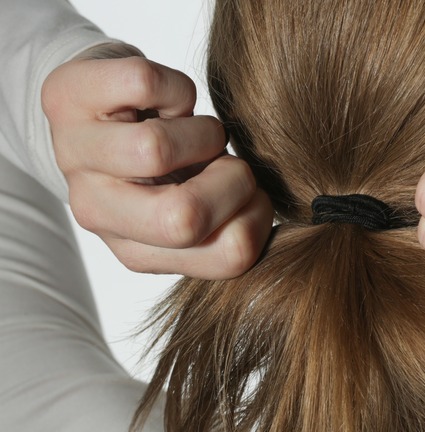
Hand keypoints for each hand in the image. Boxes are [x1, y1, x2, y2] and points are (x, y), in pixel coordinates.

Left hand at [42, 44, 272, 278]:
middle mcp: (96, 210)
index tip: (246, 192)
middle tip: (223, 160)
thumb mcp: (200, 207)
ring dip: (202, 130)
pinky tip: (166, 102)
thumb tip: (257, 212)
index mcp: (138, 249)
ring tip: (192, 131)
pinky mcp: (66, 97)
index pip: (230, 255)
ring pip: (156, 148)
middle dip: (233, 178)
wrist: (99, 108)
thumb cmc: (166, 163)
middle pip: (184, 217)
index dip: (261, 215)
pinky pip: (145, 86)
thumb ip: (233, 227)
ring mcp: (73, 154)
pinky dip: (177, 87)